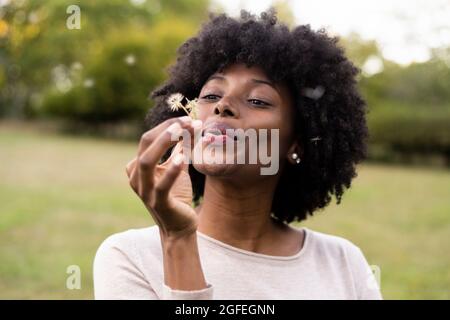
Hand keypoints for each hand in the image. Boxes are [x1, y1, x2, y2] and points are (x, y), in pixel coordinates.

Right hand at [126, 116, 201, 238]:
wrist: (179, 225)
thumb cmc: (177, 194)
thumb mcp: (178, 168)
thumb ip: (181, 149)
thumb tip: (190, 126)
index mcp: (138, 166)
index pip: (149, 138)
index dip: (169, 126)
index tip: (189, 119)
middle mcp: (136, 176)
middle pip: (146, 143)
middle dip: (167, 129)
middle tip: (188, 120)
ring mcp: (144, 190)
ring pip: (146, 161)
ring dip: (165, 142)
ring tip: (183, 130)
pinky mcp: (157, 203)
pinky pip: (161, 185)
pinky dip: (171, 170)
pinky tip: (183, 157)